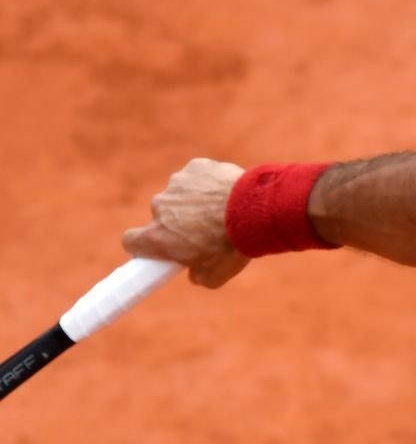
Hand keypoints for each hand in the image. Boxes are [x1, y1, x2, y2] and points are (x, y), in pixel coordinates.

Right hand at [122, 158, 249, 287]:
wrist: (256, 212)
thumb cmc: (232, 247)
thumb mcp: (213, 276)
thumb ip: (196, 275)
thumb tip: (193, 272)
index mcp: (157, 236)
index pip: (131, 241)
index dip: (144, 246)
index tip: (158, 248)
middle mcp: (160, 206)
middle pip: (161, 215)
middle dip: (178, 222)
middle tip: (205, 230)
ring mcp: (177, 183)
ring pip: (180, 194)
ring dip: (194, 201)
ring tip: (223, 210)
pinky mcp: (196, 167)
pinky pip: (198, 176)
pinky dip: (208, 182)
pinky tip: (228, 192)